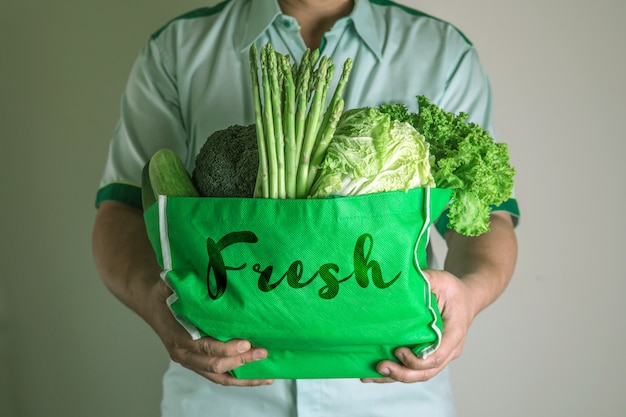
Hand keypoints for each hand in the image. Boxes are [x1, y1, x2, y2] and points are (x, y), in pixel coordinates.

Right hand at [148, 279, 273, 386]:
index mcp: (177, 337)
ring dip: (243, 377)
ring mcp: (191, 362)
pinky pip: (220, 377)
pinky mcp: (199, 365)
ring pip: (219, 376)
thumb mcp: (166, 287)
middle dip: (240, 360)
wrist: (151, 307)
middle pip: (214, 365)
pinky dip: (239, 379)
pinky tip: (259, 378)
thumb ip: (176, 283)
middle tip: (262, 352)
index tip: (245, 343)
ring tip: (267, 376)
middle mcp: (183, 354)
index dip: (224, 348)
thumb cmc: (163, 296)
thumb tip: (189, 272)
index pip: (203, 347)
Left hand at [361, 269, 475, 383]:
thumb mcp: (443, 280)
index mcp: (455, 334)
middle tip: (380, 366)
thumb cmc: (454, 291)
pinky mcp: (428, 356)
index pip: (437, 355)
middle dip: (402, 373)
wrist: (465, 299)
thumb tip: (405, 278)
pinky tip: (373, 373)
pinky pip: (412, 370)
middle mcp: (449, 350)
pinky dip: (394, 374)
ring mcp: (439, 355)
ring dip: (393, 377)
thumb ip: (428, 280)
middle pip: (426, 372)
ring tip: (368, 376)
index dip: (417, 359)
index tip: (398, 351)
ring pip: (418, 375)